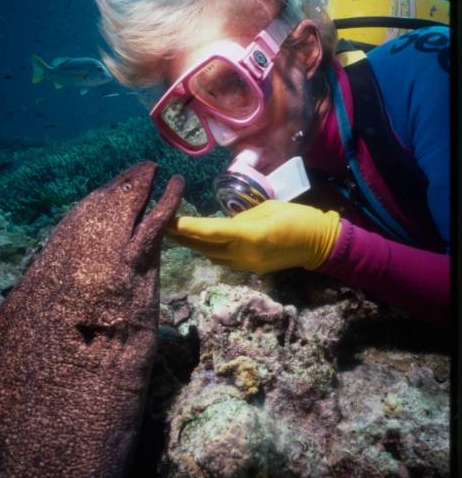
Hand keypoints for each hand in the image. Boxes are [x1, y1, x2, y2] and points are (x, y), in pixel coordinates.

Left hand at [166, 200, 340, 273]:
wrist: (319, 244)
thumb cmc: (298, 218)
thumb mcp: (267, 209)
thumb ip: (241, 218)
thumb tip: (223, 224)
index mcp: (249, 236)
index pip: (210, 231)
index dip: (186, 227)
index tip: (167, 220)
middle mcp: (243, 254)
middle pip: (204, 246)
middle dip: (181, 237)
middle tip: (159, 225)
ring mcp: (245, 265)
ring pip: (209, 254)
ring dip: (191, 244)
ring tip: (172, 233)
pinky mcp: (249, 268)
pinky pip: (221, 258)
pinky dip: (206, 249)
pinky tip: (197, 242)